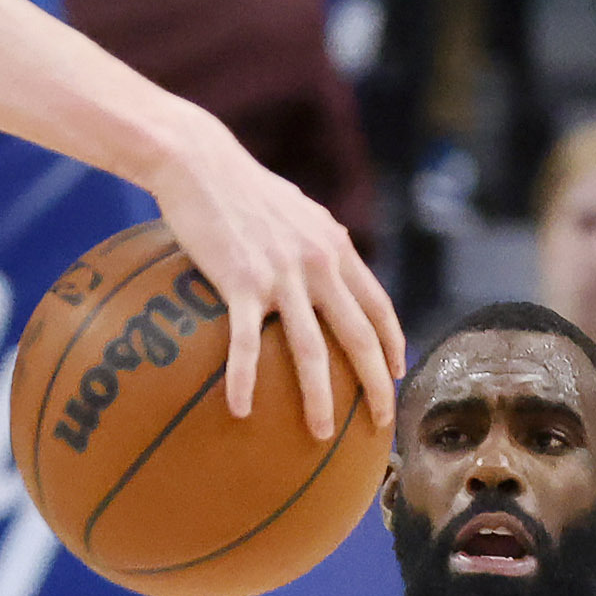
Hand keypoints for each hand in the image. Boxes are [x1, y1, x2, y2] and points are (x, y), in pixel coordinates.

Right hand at [140, 117, 403, 440]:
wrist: (197, 160)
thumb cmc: (240, 186)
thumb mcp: (295, 209)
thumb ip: (316, 240)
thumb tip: (327, 266)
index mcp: (334, 246)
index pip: (377, 304)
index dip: (392, 343)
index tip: (397, 374)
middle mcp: (318, 263)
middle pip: (358, 336)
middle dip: (375, 384)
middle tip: (379, 422)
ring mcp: (282, 275)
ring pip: (311, 350)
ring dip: (319, 398)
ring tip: (321, 434)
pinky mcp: (241, 282)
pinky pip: (247, 343)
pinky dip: (245, 380)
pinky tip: (240, 410)